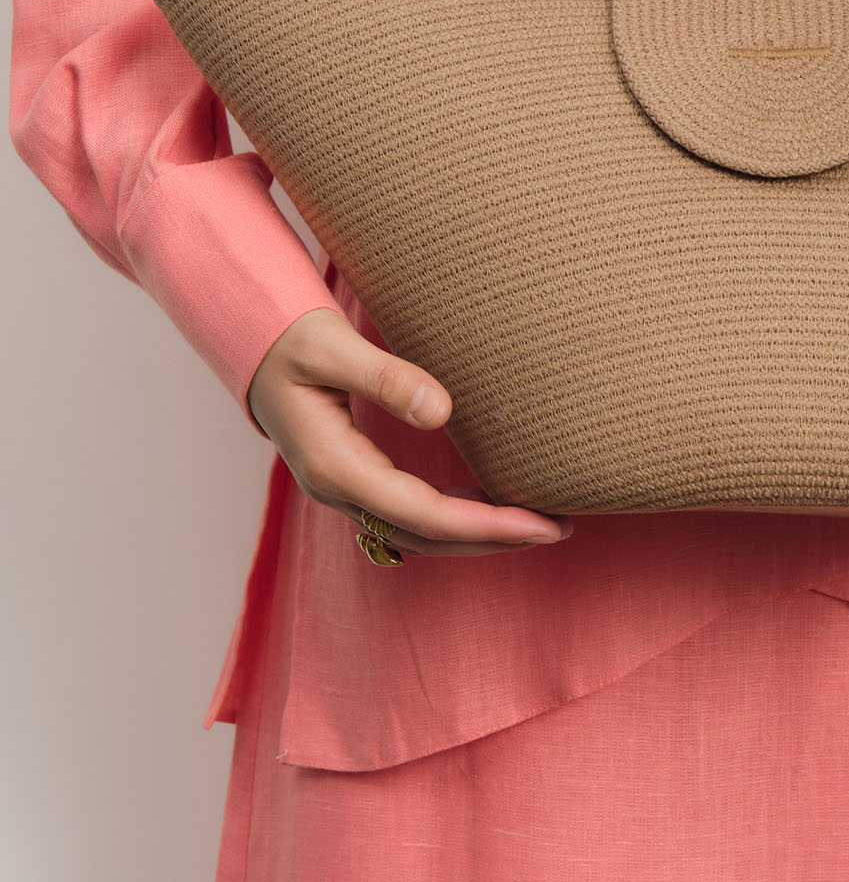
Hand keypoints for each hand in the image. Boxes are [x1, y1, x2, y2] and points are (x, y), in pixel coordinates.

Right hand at [247, 306, 571, 556]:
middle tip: (559, 527)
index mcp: (335, 466)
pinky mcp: (357, 481)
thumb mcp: (332, 348)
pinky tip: (491, 507)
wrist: (257, 347)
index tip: (539, 522)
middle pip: (426, 536)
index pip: (422, 513)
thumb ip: (386, 377)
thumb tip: (442, 411)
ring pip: (418, 534)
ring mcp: (346, 491)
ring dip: (477, 535)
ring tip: (538, 523)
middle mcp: (340, 491)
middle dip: (493, 539)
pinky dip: (454, 520)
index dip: (484, 524)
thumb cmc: (294, 342)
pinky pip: (410, 517)